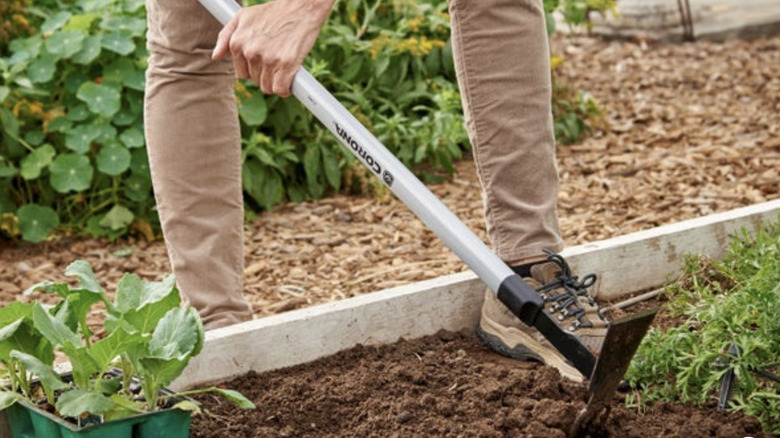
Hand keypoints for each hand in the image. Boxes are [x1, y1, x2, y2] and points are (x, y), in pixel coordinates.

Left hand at [212, 0, 334, 96]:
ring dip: (276, 82)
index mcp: (237, 43)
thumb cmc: (273, 13)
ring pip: (268, 87)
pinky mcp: (286, 64)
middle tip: (277, 60)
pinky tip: (290, 80)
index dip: (255, 70)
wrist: (300, 7)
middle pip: (255, 81)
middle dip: (266, 75)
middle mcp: (250, 52)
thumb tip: (215, 56)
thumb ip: (225, 36)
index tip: (265, 62)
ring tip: (283, 67)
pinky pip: (280, 89)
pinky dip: (286, 89)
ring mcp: (268, 59)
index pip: (242, 73)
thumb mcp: (243, 17)